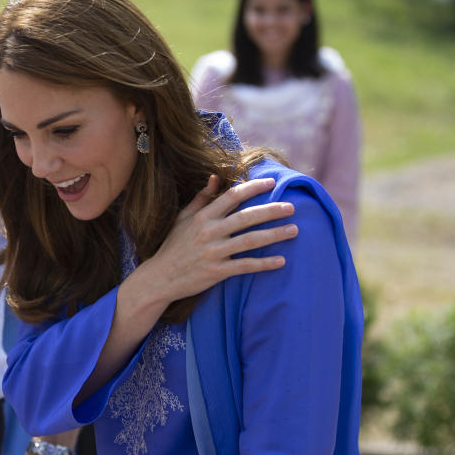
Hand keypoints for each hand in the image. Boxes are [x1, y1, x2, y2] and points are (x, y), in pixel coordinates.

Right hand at [142, 175, 297, 304]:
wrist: (160, 277)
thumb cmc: (173, 246)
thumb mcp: (182, 218)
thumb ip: (201, 198)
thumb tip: (215, 177)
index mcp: (202, 217)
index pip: (232, 196)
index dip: (253, 188)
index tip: (272, 183)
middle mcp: (209, 232)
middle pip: (246, 217)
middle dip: (271, 211)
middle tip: (292, 207)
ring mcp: (214, 252)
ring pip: (250, 241)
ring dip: (275, 235)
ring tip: (294, 230)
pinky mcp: (217, 272)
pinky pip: (245, 266)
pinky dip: (264, 264)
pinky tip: (281, 260)